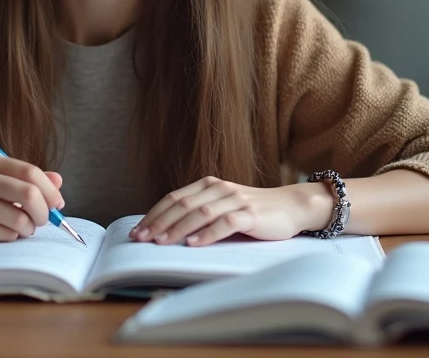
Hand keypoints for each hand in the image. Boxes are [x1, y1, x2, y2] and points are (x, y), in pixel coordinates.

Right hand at [0, 151, 64, 242]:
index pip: (30, 172)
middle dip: (44, 211)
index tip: (58, 203)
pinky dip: (12, 236)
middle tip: (43, 219)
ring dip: (29, 228)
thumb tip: (58, 181)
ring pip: (21, 218)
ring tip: (22, 227)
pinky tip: (0, 230)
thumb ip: (26, 178)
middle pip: (29, 194)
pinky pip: (7, 234)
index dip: (50, 190)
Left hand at [129, 177, 317, 246]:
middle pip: (182, 204)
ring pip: (200, 213)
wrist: (291, 206)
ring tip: (161, 242)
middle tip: (141, 239)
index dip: (154, 214)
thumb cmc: (252, 212)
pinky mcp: (251, 215)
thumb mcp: (222, 207)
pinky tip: (193, 244)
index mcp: (208, 185)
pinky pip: (225, 223)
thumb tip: (165, 231)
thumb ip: (199, 212)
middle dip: (159, 223)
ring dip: (178, 228)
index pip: (174, 198)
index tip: (137, 231)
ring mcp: (236, 200)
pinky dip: (207, 234)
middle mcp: (219, 189)